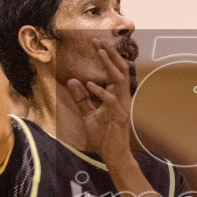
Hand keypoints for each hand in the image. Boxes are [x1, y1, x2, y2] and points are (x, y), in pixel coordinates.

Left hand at [65, 44, 134, 165]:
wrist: (113, 156)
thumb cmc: (103, 136)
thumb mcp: (88, 114)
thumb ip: (82, 98)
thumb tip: (73, 81)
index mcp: (115, 96)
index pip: (113, 72)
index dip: (107, 57)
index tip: (96, 43)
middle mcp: (121, 98)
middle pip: (119, 71)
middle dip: (110, 55)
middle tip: (98, 41)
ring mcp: (122, 107)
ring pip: (119, 80)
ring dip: (109, 66)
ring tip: (100, 53)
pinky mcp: (119, 117)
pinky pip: (111, 100)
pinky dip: (101, 92)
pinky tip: (90, 85)